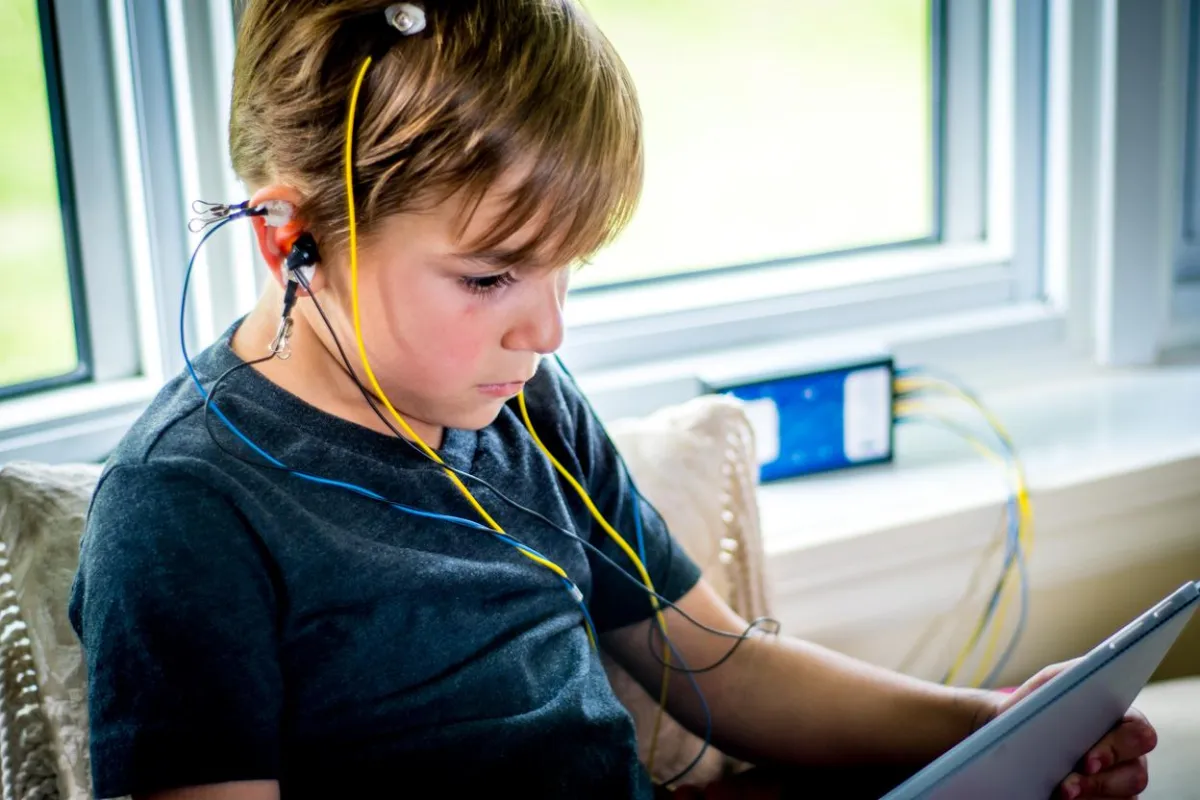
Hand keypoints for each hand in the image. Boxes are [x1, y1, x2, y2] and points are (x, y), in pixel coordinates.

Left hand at [975, 661, 1157, 798]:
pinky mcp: (1109, 798)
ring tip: (1060, 794)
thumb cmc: (1035, 706)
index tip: (1087, 761)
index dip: (1117, 748)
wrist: (1010, 732)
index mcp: (1120, 719)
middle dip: (1103, 781)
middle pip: (1137, 773)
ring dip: (1092, 795)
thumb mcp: (1044, 687)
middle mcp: (1128, 753)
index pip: (1139, 732)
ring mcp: (1121, 780)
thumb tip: (1078, 678)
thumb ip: (1062, 680)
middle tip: (1068, 786)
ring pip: (1126, 796)